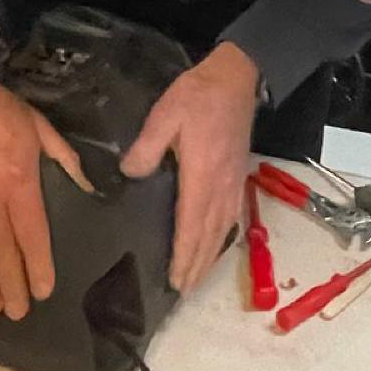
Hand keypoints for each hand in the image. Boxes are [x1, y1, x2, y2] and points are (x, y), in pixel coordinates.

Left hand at [123, 41, 259, 293]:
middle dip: (196, 266)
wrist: (237, 78)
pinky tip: (216, 245)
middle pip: (208, 236)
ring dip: (209, 257)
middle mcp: (220, 186)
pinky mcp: (239, 176)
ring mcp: (233, 183)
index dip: (183, 255)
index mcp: (201, 175)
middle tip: (183, 292)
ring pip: (222, 230)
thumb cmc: (198, 96)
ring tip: (197, 279)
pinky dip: (223, 238)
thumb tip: (131, 173)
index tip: (175, 280)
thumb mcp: (165, 114)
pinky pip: (232, 217)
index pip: (190, 225)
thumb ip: (147, 147)